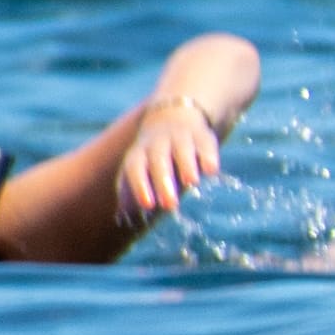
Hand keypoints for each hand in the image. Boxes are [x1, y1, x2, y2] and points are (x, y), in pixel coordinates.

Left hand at [113, 88, 229, 224]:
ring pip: (182, 150)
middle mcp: (158, 144)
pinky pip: (206, 144)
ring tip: (191, 183)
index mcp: (139, 154)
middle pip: (158, 162)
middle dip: (163, 182)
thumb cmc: (153, 153)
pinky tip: (211, 171)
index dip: (140, 186)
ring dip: (185, 165)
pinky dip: (208, 156)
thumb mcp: (138, 167)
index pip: (135, 168)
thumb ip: (131, 192)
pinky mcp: (203, 136)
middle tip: (170, 206)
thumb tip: (122, 220)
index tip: (147, 206)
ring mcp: (181, 137)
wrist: (175, 114)